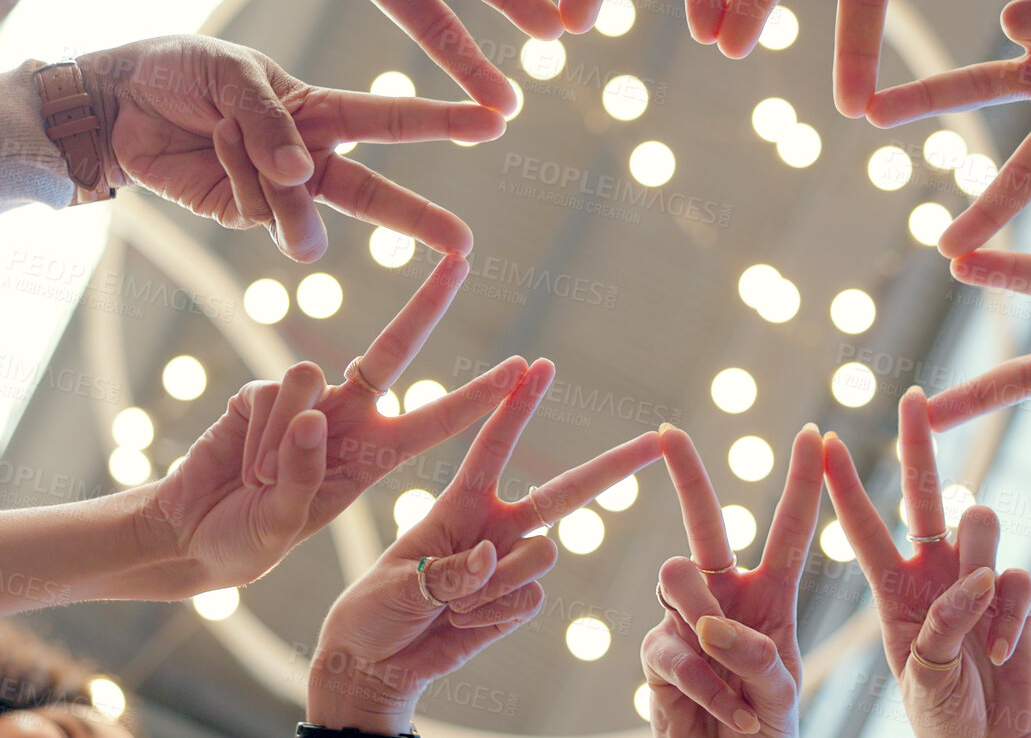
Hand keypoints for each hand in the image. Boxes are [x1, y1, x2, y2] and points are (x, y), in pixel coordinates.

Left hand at [78, 34, 503, 260]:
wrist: (116, 104)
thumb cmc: (180, 70)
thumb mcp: (231, 73)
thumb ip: (271, 121)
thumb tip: (302, 174)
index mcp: (317, 107)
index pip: (392, 117)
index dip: (444, 121)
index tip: (496, 119)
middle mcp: (308, 153)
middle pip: (372, 191)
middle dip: (416, 217)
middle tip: (464, 245)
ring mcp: (276, 191)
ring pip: (304, 209)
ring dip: (275, 182)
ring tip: (227, 138)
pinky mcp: (241, 215)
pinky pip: (258, 210)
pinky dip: (236, 177)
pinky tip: (210, 149)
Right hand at [136, 256, 535, 587]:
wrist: (188, 535)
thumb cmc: (246, 542)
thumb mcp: (283, 524)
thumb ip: (301, 473)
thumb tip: (315, 415)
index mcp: (372, 457)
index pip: (434, 420)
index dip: (476, 396)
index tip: (520, 369)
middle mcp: (346, 418)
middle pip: (393, 351)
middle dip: (427, 305)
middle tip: (461, 260)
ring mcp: (302, 401)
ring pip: (307, 375)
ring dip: (280, 436)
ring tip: (258, 480)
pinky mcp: (259, 393)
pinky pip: (265, 393)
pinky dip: (252, 435)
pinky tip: (238, 464)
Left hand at [308, 359, 663, 731]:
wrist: (378, 663)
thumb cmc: (375, 610)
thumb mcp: (396, 586)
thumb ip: (445, 573)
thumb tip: (487, 559)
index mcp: (459, 504)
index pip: (493, 447)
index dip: (517, 406)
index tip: (539, 366)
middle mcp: (495, 527)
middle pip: (566, 492)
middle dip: (612, 467)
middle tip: (656, 440)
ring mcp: (510, 566)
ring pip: (542, 556)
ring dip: (496, 583)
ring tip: (451, 604)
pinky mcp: (518, 603)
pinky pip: (531, 600)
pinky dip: (495, 615)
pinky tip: (462, 624)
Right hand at [641, 424, 822, 736]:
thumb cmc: (765, 731)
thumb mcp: (781, 692)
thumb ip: (756, 656)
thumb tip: (710, 623)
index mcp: (769, 597)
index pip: (787, 532)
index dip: (801, 484)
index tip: (816, 434)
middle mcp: (723, 599)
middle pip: (703, 527)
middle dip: (687, 476)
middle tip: (670, 434)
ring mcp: (684, 625)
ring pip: (680, 581)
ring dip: (709, 623)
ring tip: (736, 679)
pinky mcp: (656, 658)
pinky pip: (677, 652)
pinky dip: (711, 688)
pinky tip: (734, 716)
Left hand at [824, 393, 1030, 737]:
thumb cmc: (942, 713)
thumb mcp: (922, 675)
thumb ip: (943, 627)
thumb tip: (978, 581)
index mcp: (894, 588)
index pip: (864, 527)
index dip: (844, 486)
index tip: (826, 442)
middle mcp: (935, 570)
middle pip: (925, 495)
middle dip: (918, 446)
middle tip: (913, 401)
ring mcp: (979, 579)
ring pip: (981, 524)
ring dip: (978, 563)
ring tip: (976, 617)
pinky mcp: (1017, 597)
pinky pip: (1019, 580)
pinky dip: (1010, 619)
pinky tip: (999, 654)